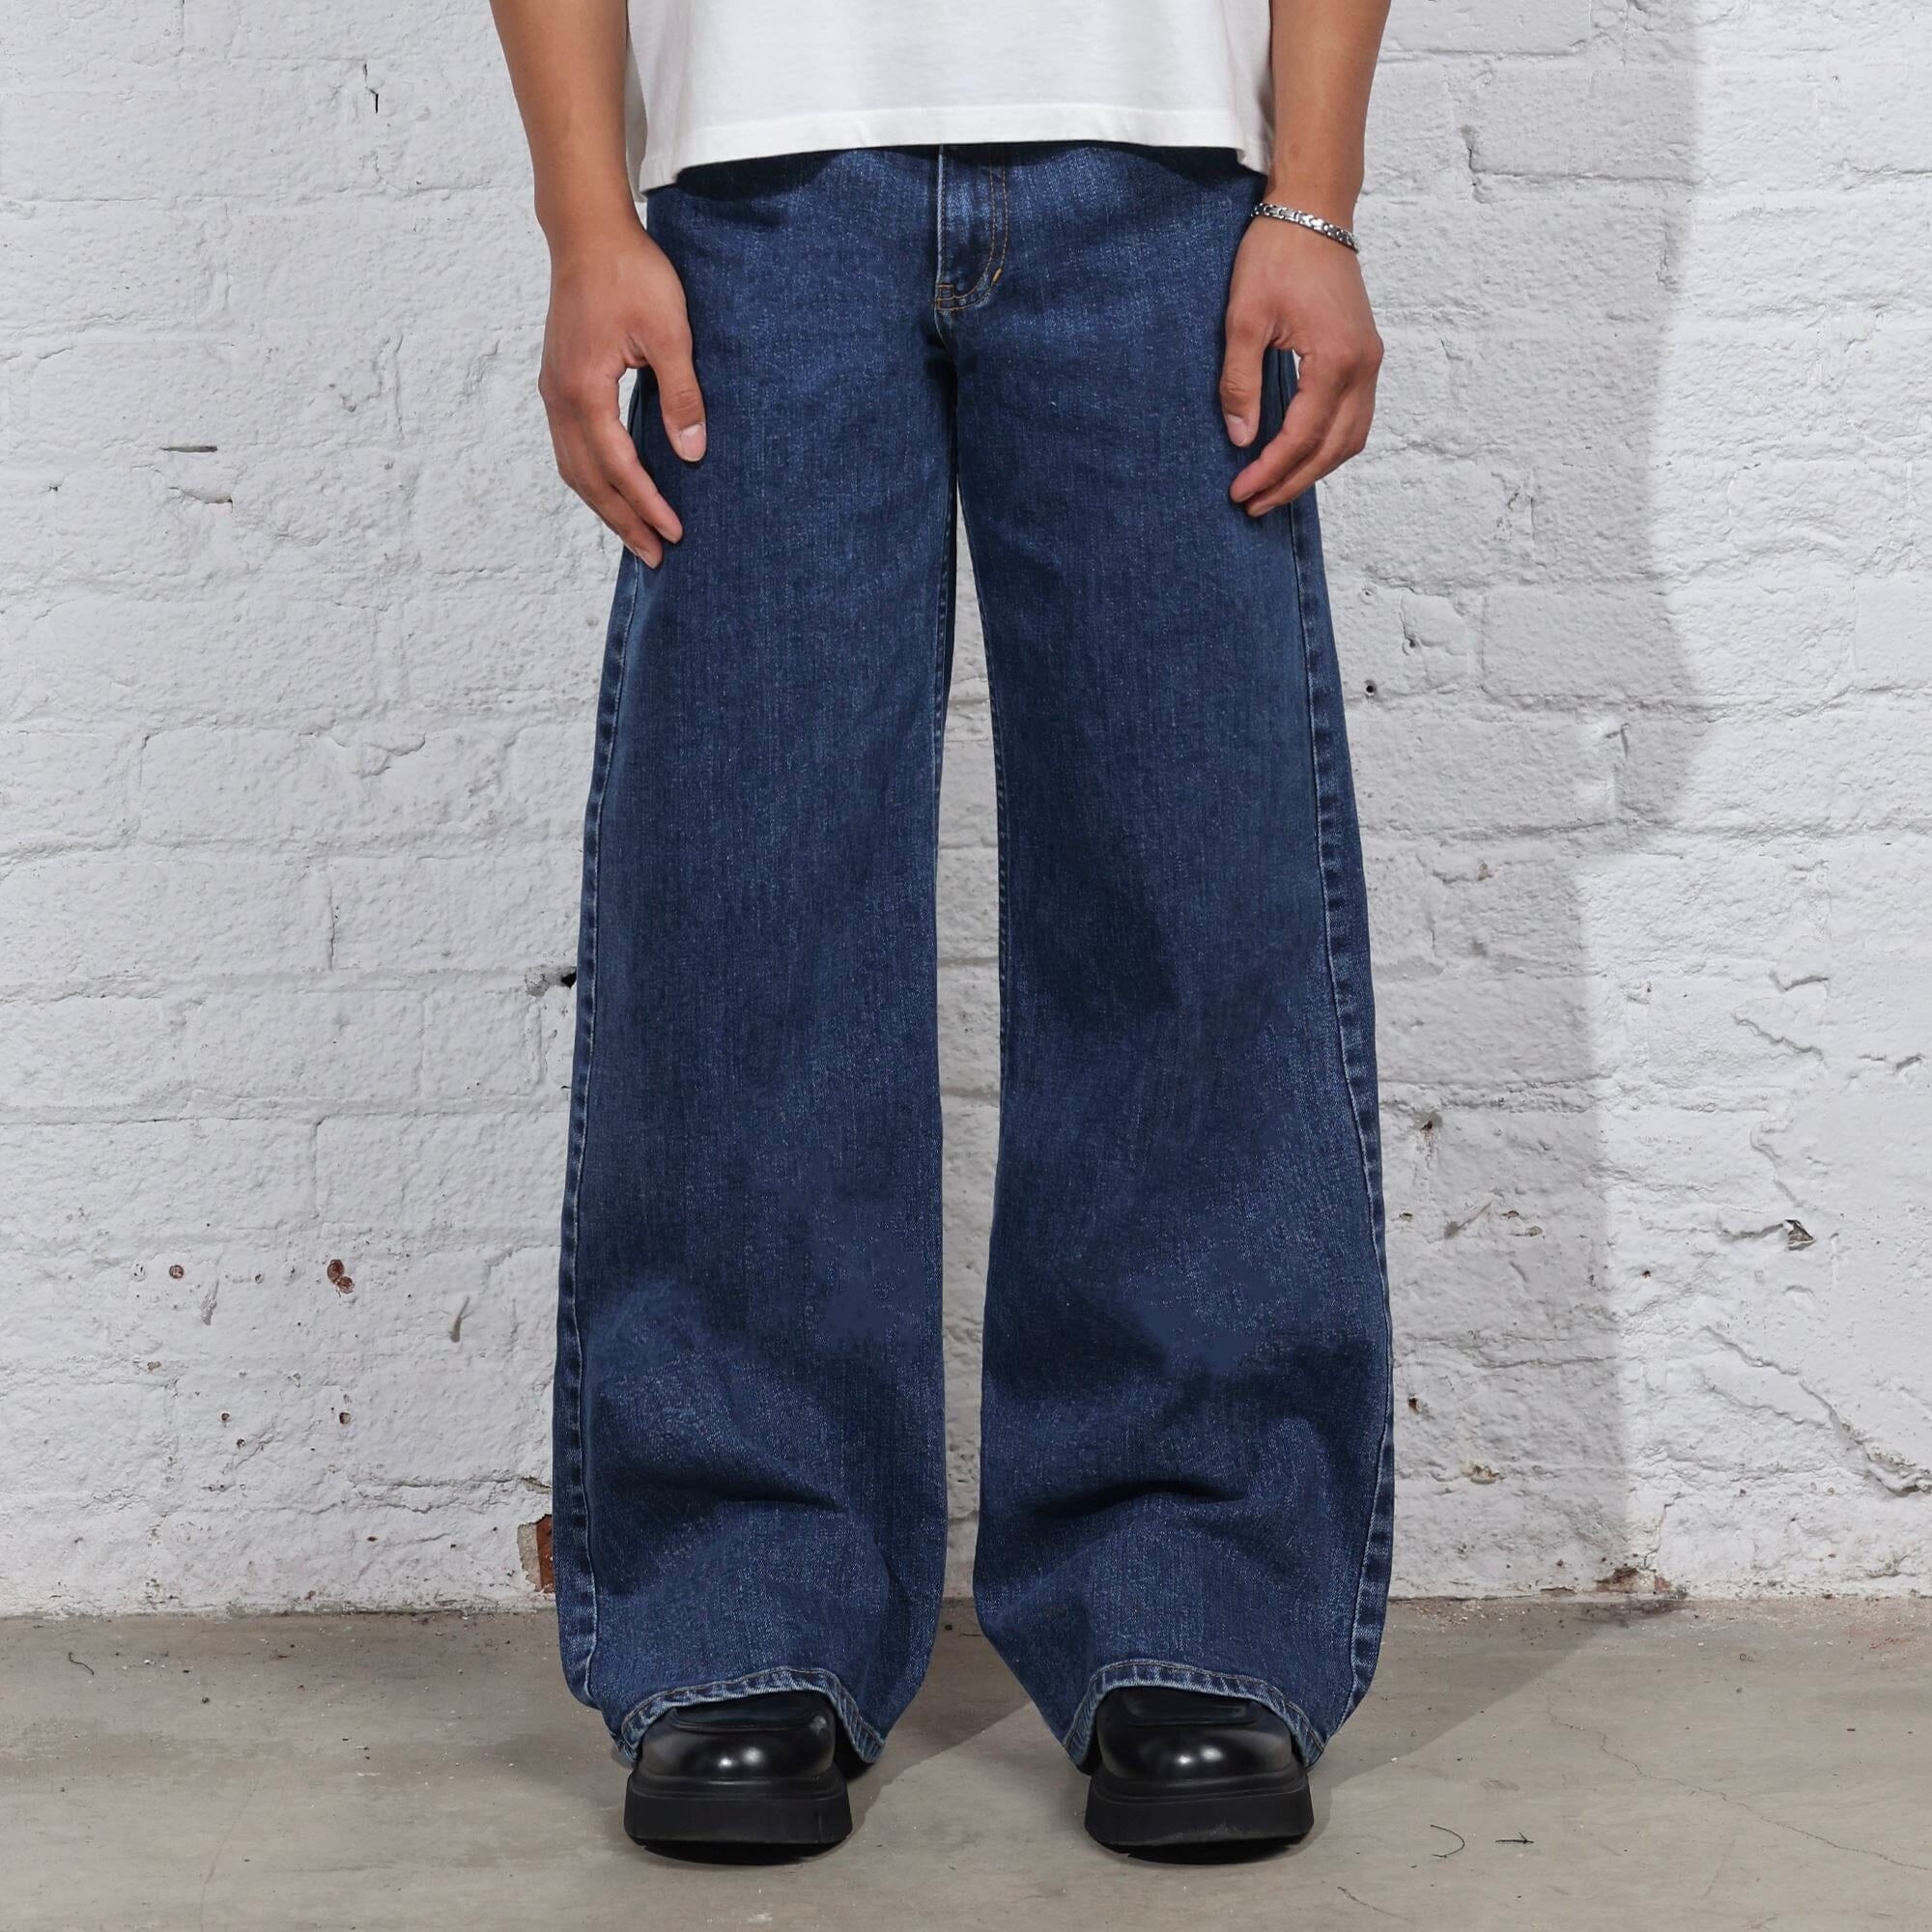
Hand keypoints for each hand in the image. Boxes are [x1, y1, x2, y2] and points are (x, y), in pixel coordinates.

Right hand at [538, 222, 705, 565]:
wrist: (586, 232)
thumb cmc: (630, 273)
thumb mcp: (670, 331)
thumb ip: (681, 394)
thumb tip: (692, 453)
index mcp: (584, 389)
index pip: (618, 467)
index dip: (647, 504)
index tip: (675, 532)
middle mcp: (560, 397)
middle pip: (589, 480)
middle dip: (623, 522)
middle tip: (656, 556)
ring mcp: (554, 391)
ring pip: (574, 468)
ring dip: (605, 506)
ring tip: (636, 535)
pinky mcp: (558, 383)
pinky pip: (570, 448)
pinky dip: (592, 479)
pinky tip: (614, 490)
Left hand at [1220, 215, 1382, 515]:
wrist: (1313, 210)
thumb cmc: (1277, 256)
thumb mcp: (1243, 320)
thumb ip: (1241, 383)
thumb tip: (1240, 438)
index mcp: (1336, 361)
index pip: (1302, 437)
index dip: (1270, 471)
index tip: (1240, 492)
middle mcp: (1363, 367)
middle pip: (1333, 449)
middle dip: (1292, 482)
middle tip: (1253, 503)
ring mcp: (1370, 361)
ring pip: (1351, 439)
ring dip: (1314, 469)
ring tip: (1274, 487)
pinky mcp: (1366, 354)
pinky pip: (1356, 417)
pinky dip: (1330, 444)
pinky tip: (1300, 453)